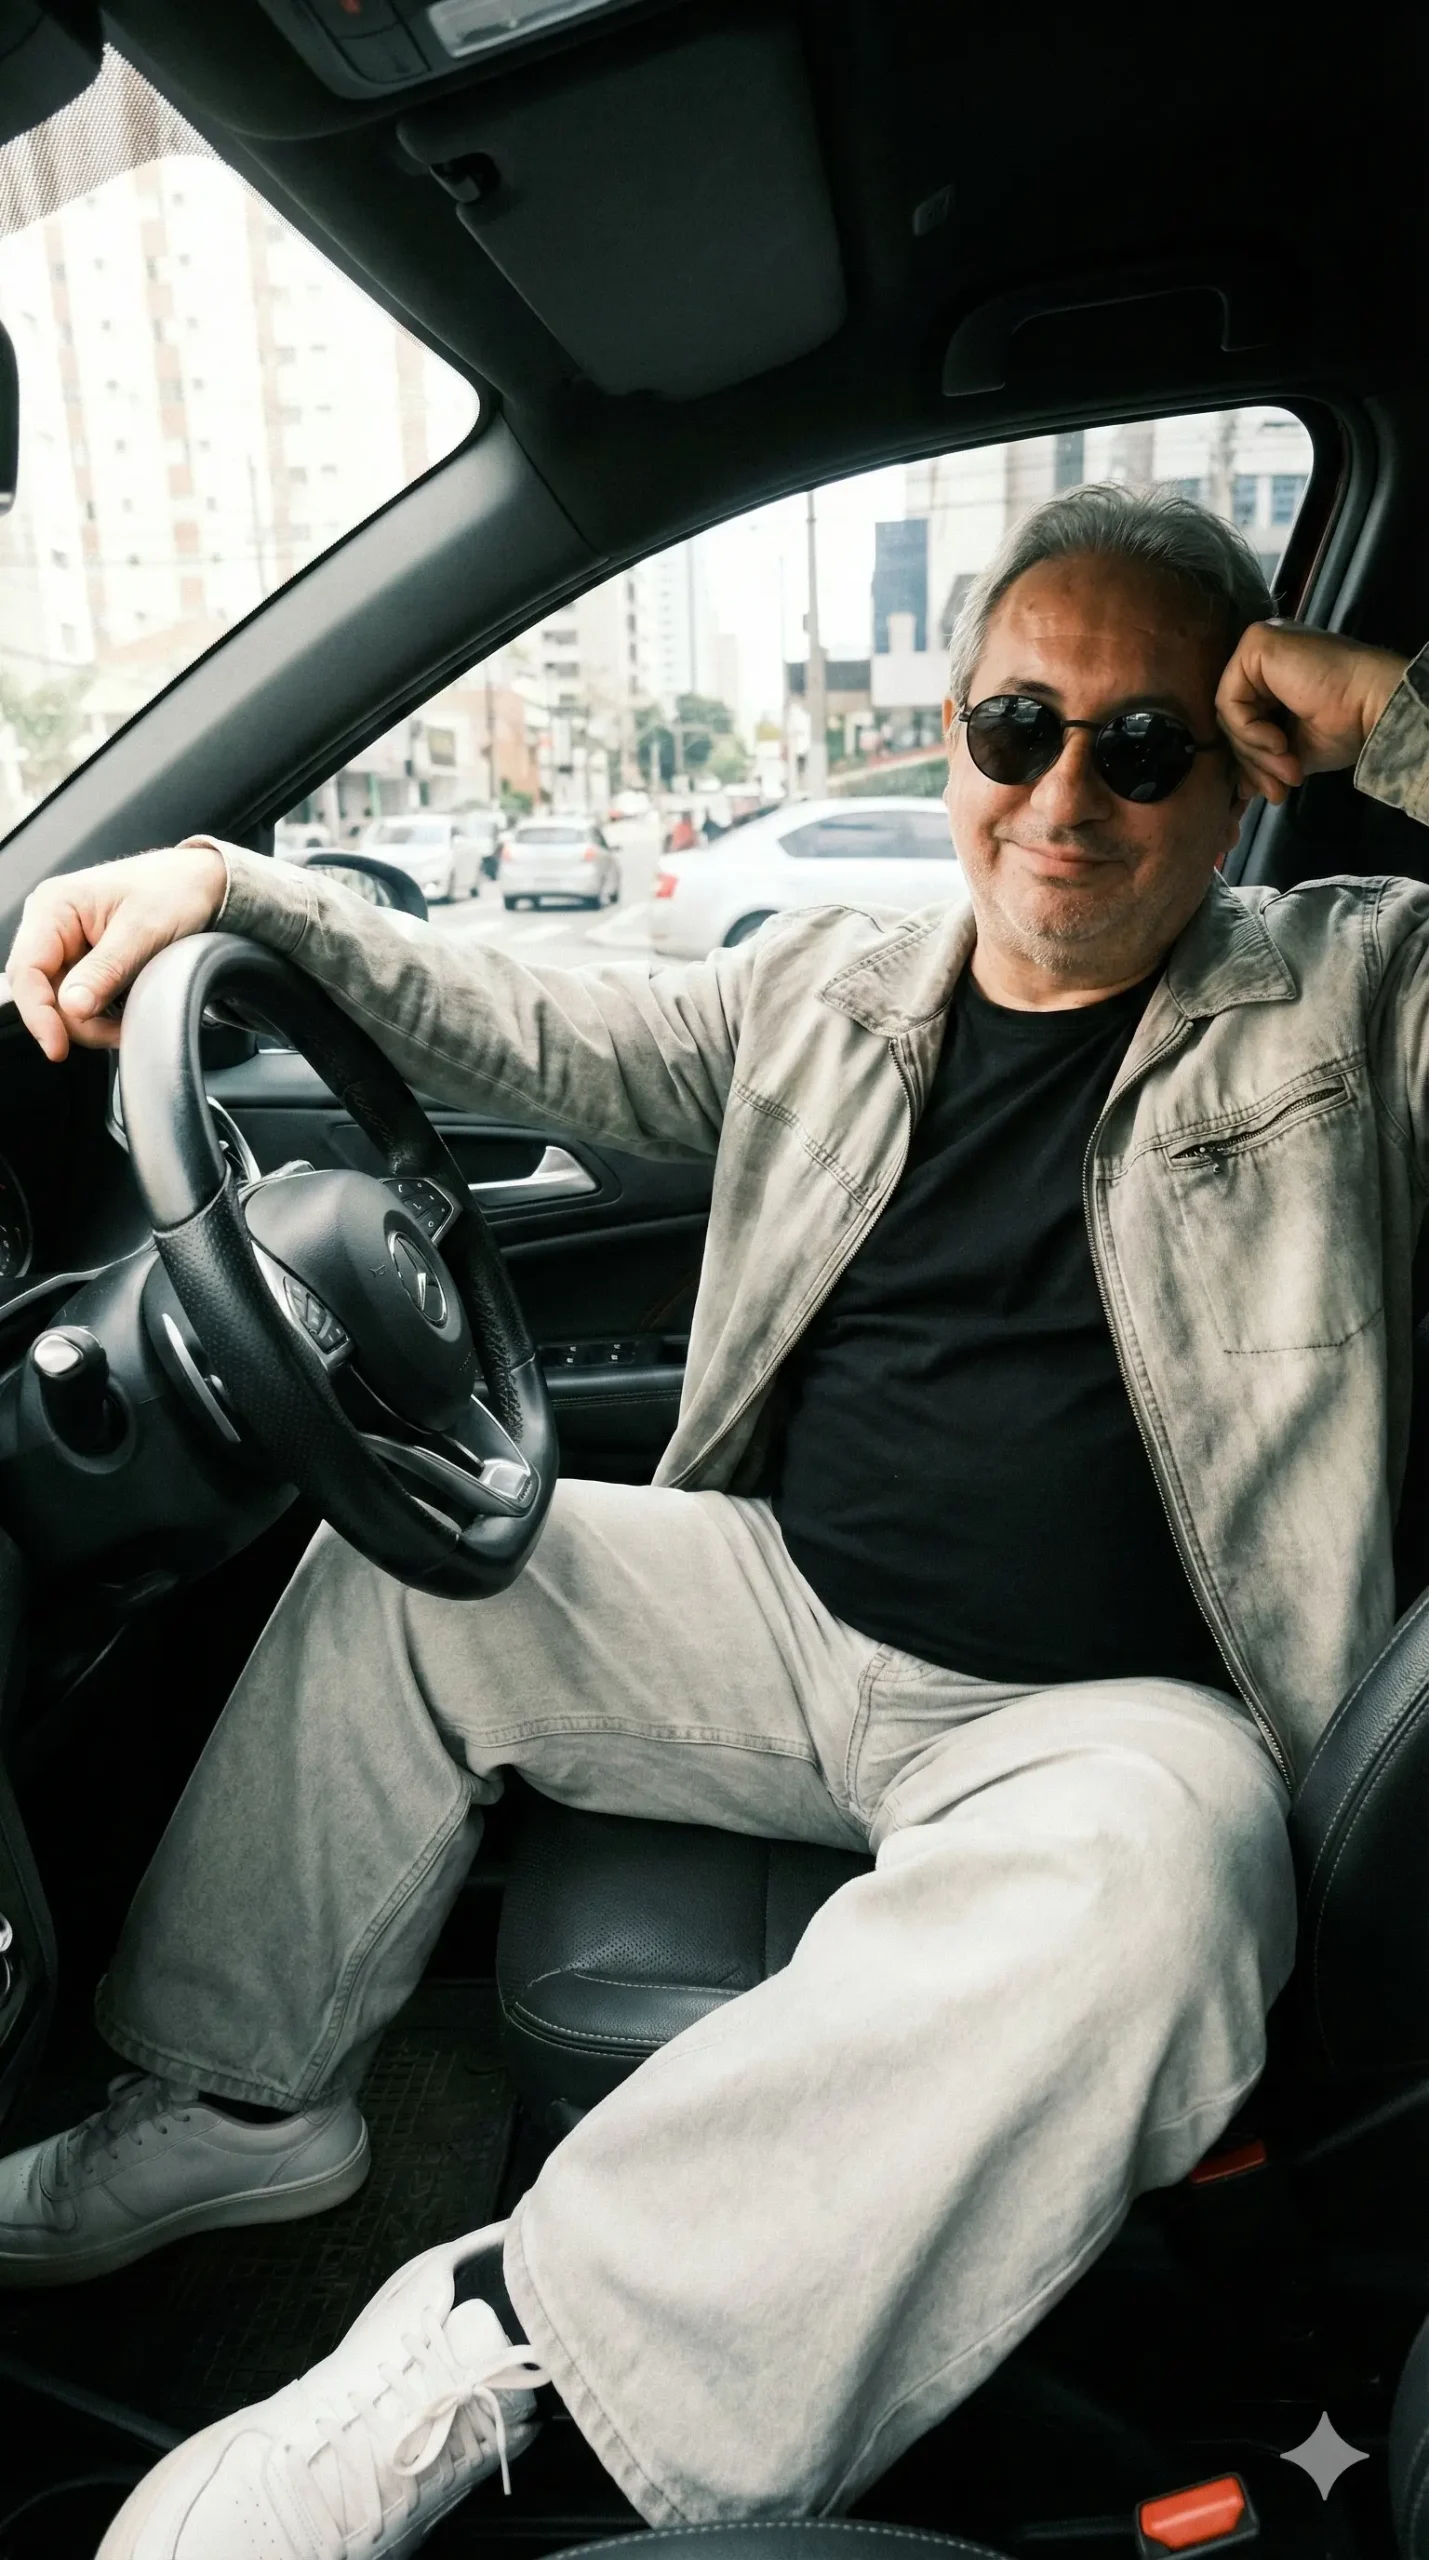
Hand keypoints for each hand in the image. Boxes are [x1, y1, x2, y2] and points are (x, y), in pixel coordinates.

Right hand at [5, 843, 227, 1061]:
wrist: (199, 883)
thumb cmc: (173, 890)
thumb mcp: (144, 931)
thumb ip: (106, 970)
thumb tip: (72, 1007)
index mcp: (54, 906)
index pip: (27, 970)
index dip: (38, 1013)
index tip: (58, 1047)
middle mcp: (51, 925)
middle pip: (41, 993)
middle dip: (75, 1023)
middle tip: (117, 1033)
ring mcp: (65, 946)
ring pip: (61, 1003)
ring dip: (92, 1023)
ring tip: (129, 1020)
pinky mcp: (83, 963)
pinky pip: (80, 1001)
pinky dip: (101, 1016)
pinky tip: (125, 1012)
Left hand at [1216, 621, 1409, 804]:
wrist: (1373, 707)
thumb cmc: (1346, 726)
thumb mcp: (1294, 750)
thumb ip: (1264, 760)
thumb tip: (1241, 789)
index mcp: (1274, 673)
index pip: (1243, 718)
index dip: (1254, 760)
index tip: (1275, 790)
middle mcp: (1264, 655)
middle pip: (1234, 717)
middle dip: (1255, 761)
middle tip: (1278, 789)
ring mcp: (1259, 645)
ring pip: (1229, 713)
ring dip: (1257, 753)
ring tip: (1289, 769)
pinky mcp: (1257, 642)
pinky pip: (1230, 700)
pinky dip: (1250, 731)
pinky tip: (1280, 743)